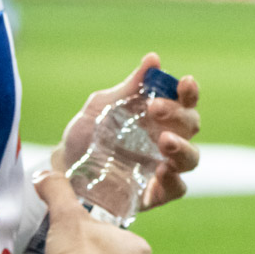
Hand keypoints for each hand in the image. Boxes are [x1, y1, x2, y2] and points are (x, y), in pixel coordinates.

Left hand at [55, 53, 201, 209]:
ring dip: (183, 147)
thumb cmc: (86, 136)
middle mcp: (167, 140)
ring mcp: (163, 168)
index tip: (184, 82)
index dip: (189, 91)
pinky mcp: (155, 194)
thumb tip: (153, 59)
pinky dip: (173, 179)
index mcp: (159, 116)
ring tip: (165, 141)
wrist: (62, 172)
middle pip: (191, 125)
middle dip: (179, 115)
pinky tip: (161, 170)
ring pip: (192, 157)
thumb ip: (129, 87)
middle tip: (155, 109)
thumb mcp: (102, 106)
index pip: (185, 101)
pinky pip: (177, 188)